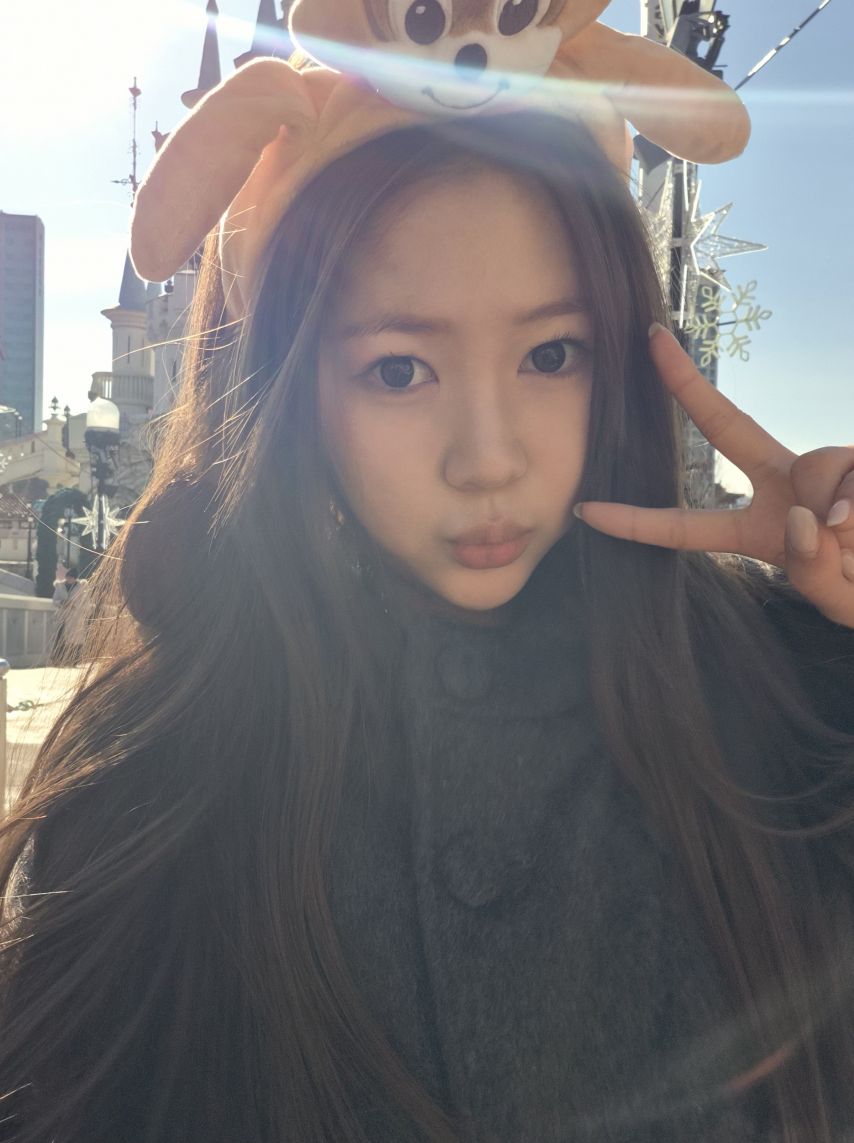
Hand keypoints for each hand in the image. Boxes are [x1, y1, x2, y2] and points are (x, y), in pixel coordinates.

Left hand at [574, 324, 853, 627]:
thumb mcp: (838, 597)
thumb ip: (816, 570)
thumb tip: (806, 517)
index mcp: (757, 530)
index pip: (686, 527)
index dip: (637, 522)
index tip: (585, 510)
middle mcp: (783, 484)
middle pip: (726, 427)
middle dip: (686, 384)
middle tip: (650, 336)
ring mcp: (822, 467)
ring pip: (820, 475)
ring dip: (846, 522)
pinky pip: (853, 477)